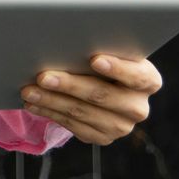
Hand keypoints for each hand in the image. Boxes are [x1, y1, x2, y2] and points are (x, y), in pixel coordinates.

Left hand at [21, 54, 161, 144]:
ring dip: (51, 101)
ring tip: (29, 90)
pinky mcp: (102, 137)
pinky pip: (72, 125)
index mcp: (148, 80)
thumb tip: (66, 40)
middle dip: (69, 84)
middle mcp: (138, 107)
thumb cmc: (101, 60)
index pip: (138, 76)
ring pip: (82, 112)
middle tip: (43, 76)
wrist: (102, 86)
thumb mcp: (108, 52)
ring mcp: (121, 126)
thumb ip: (98, 48)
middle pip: (102, 96)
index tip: (94, 59)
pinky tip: (33, 104)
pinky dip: (50, 112)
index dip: (118, 69)